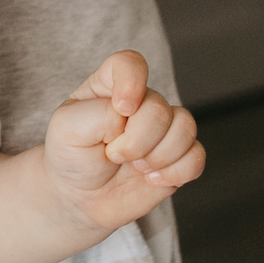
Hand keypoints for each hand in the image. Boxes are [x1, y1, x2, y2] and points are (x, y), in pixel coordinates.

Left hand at [43, 51, 202, 231]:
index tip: (122, 109)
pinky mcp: (177, 157)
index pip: (130, 64)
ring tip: (135, 168)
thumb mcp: (67, 129)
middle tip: (113, 156)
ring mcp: (162, 129)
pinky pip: (196, 157)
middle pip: (159, 108)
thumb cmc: (71, 156)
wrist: (79, 198)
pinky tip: (152, 179)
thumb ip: (98, 114)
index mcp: (110, 86)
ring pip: (185, 127)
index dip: (132, 82)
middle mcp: (141, 102)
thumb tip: (131, 115)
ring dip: (158, 156)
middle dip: (137, 141)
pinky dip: (176, 172)